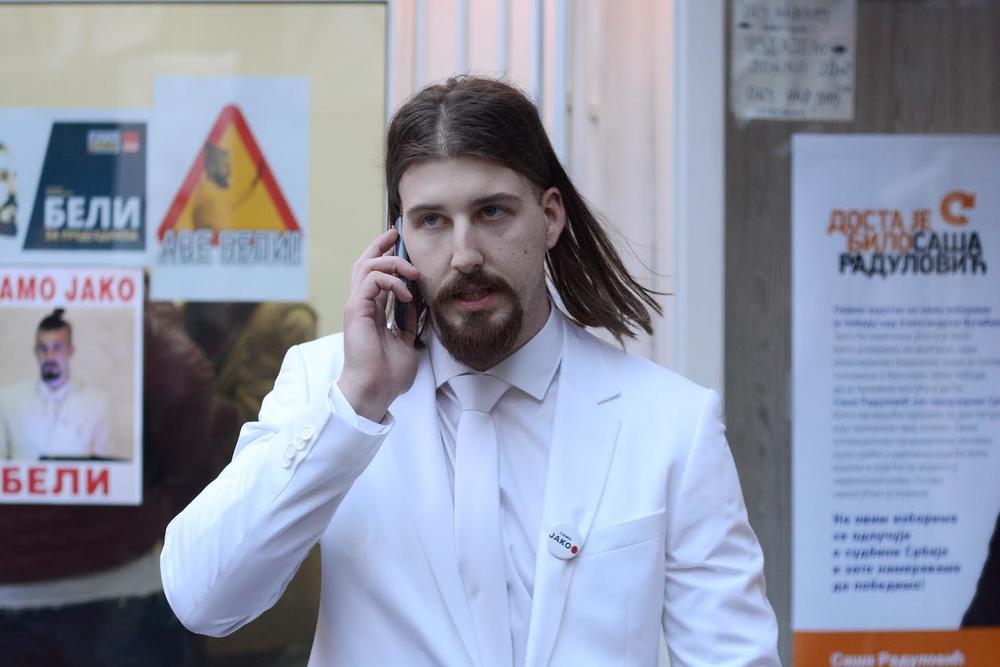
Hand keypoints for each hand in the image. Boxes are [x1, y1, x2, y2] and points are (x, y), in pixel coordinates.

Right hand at [337, 228, 420, 421]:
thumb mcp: (406, 341)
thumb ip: (409, 321)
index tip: (398, 243)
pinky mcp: (356, 310)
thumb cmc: (388, 373)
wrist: (375, 390)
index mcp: (371, 311)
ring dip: (392, 263)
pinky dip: (391, 280)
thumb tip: (418, 303)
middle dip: (380, 245)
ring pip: (366, 266)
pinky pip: (371, 280)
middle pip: (364, 263)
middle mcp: (361, 305)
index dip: (384, 256)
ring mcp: (356, 306)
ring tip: (412, 272)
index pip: (373, 275)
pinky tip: (407, 294)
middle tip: (395, 234)